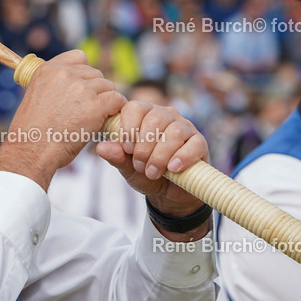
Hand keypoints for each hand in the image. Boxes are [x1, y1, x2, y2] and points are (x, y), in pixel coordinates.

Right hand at [0, 51, 125, 189]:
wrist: (31, 150)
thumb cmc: (33, 132)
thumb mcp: (37, 96)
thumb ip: (55, 86)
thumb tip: (76, 87)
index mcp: (48, 69)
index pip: (79, 57)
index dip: (85, 73)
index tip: (83, 88)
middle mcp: (65, 73)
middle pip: (96, 74)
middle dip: (97, 91)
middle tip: (91, 109)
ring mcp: (81, 88)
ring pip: (108, 87)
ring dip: (106, 101)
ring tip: (98, 117)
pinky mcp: (95, 105)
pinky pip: (117, 100)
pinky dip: (117, 109)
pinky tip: (110, 118)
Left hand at [96, 101, 207, 215]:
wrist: (168, 193)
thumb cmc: (145, 174)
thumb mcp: (127, 168)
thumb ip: (116, 156)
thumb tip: (101, 147)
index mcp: (144, 116)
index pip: (134, 107)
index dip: (129, 127)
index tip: (126, 148)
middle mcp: (165, 116)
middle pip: (155, 118)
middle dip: (144, 146)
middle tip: (139, 166)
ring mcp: (184, 127)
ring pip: (174, 131)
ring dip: (160, 155)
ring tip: (152, 172)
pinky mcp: (199, 142)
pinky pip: (193, 144)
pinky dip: (182, 157)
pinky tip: (173, 168)